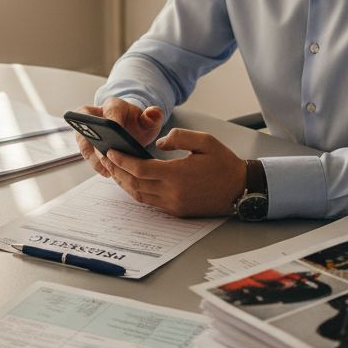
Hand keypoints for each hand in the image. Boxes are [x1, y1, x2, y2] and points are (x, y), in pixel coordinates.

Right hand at [73, 99, 164, 177]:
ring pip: (85, 142)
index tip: (118, 137)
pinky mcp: (87, 144)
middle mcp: (96, 115)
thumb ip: (154, 116)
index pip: (110, 112)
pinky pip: (88, 154)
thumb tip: (152, 113)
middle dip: (95, 141)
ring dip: (94, 157)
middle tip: (107, 156)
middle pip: (87, 124)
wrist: (133, 128)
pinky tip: (107, 173)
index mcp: (114, 106)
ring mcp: (88, 130)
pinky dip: (97, 164)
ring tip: (107, 170)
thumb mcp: (151, 120)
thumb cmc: (139, 123)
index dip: (113, 123)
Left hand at [102, 128, 245, 217]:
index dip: (122, 161)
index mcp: (178, 174)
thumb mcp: (205, 140)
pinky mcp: (177, 211)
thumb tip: (159, 143)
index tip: (111, 151)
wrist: (241, 189)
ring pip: (139, 195)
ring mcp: (174, 204)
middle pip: (135, 183)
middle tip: (106, 159)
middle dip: (117, 171)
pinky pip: (150, 202)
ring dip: (124, 183)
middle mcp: (172, 193)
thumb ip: (179, 136)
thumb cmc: (224, 164)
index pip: (140, 169)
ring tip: (114, 169)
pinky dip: (137, 191)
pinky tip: (131, 181)